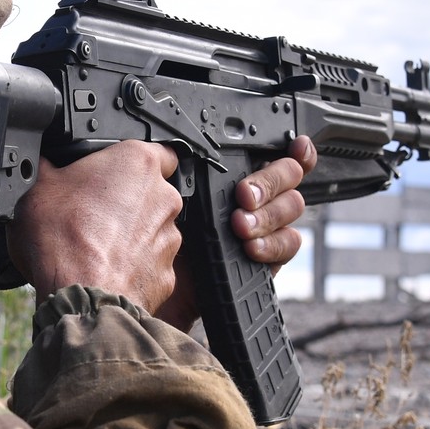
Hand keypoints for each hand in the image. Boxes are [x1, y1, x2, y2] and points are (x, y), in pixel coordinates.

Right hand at [8, 141, 183, 313]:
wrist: (78, 295)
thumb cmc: (63, 239)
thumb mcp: (37, 185)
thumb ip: (48, 167)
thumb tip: (41, 163)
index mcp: (138, 163)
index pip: (158, 149)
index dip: (133, 161)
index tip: (113, 171)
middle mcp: (163, 198)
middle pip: (151, 192)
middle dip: (127, 201)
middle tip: (92, 212)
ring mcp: (168, 238)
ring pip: (152, 230)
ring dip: (130, 235)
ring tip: (94, 245)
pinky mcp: (165, 275)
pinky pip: (149, 266)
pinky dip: (131, 268)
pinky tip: (104, 270)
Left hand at [154, 136, 317, 329]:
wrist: (138, 283)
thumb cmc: (134, 232)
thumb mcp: (144, 180)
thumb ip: (168, 155)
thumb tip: (182, 145)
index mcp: (219, 173)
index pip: (269, 151)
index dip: (291, 147)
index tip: (295, 145)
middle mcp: (242, 199)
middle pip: (288, 176)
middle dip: (272, 180)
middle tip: (243, 195)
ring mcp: (256, 229)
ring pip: (291, 208)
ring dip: (270, 213)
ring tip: (240, 226)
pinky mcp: (260, 261)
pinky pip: (287, 246)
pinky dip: (273, 244)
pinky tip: (251, 248)